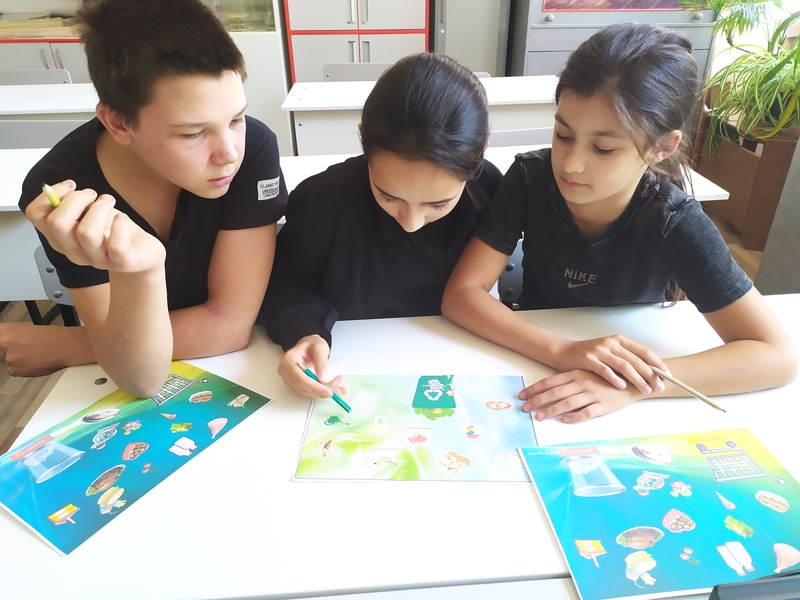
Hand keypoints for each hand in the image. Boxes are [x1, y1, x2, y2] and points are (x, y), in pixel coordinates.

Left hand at [0, 323, 66, 376]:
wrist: (64, 347)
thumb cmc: (52, 337)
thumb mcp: (28, 329)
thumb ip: (14, 335)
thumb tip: (10, 340)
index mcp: (8, 330)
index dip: (3, 342)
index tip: (5, 343)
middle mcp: (5, 343)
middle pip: (2, 350)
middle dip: (12, 350)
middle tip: (26, 348)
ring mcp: (10, 358)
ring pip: (9, 361)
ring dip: (18, 360)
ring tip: (34, 355)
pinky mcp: (16, 370)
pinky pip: (14, 371)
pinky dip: (23, 368)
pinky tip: (34, 362)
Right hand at [25, 180, 165, 274]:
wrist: (141, 254)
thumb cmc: (112, 230)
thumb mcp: (88, 214)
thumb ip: (72, 205)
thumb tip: (64, 189)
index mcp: (60, 237)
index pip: (36, 215)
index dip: (48, 195)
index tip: (70, 184)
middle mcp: (73, 251)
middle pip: (58, 223)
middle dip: (75, 200)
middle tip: (92, 195)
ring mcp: (97, 259)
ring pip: (86, 233)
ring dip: (99, 208)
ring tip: (109, 201)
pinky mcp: (122, 262)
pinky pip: (116, 246)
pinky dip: (119, 226)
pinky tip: (122, 217)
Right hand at [277, 335, 345, 398]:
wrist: (308, 345)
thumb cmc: (312, 344)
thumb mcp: (320, 347)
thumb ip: (321, 362)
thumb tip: (323, 378)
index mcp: (289, 360)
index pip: (300, 379)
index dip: (314, 387)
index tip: (328, 391)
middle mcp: (286, 371)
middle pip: (303, 388)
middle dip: (321, 391)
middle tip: (338, 391)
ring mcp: (290, 379)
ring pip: (307, 392)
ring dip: (324, 392)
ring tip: (339, 388)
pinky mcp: (296, 384)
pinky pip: (309, 391)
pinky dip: (322, 391)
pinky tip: (334, 388)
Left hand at [520, 369, 640, 422]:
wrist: (631, 382)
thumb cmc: (605, 378)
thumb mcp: (585, 375)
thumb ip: (569, 381)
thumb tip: (548, 390)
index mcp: (576, 374)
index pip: (550, 382)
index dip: (535, 389)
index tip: (523, 395)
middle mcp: (582, 383)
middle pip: (555, 393)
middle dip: (538, 400)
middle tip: (525, 408)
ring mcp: (592, 394)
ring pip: (568, 403)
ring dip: (551, 410)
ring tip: (539, 417)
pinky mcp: (603, 405)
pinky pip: (586, 412)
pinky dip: (575, 417)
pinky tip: (565, 421)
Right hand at [552, 335, 667, 394]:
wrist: (564, 352)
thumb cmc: (588, 355)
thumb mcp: (609, 352)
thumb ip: (625, 358)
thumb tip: (648, 372)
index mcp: (619, 340)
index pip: (644, 351)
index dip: (657, 363)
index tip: (667, 375)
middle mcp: (611, 343)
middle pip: (636, 360)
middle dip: (650, 375)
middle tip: (659, 386)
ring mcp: (600, 351)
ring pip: (624, 366)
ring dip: (637, 379)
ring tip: (645, 389)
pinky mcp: (589, 359)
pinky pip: (605, 370)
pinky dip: (615, 379)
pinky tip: (622, 387)